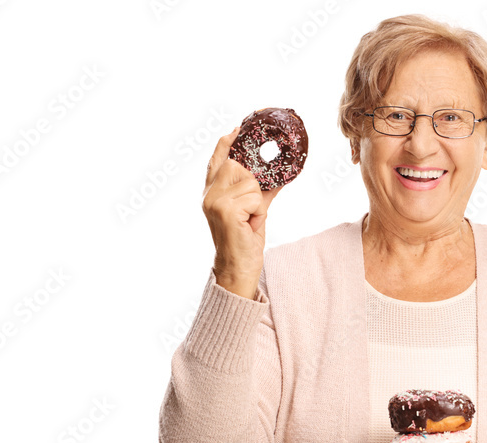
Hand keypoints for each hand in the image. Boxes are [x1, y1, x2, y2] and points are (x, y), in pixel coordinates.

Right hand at [201, 126, 283, 299]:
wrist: (238, 269)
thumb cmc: (244, 242)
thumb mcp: (253, 211)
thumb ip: (259, 192)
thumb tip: (278, 176)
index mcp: (211, 193)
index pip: (216, 160)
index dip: (226, 144)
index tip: (236, 129)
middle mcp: (209, 194)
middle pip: (238, 166)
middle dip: (253, 185)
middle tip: (251, 211)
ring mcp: (214, 200)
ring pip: (250, 182)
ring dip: (258, 202)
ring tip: (249, 221)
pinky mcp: (224, 209)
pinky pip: (254, 196)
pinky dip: (258, 211)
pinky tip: (249, 225)